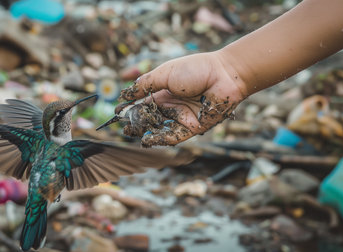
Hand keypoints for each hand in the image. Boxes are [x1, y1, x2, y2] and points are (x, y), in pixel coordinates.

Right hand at [119, 51, 246, 145]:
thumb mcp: (165, 74)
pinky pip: (173, 136)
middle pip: (149, 117)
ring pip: (159, 128)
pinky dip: (160, 139)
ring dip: (144, 132)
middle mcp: (171, 105)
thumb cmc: (196, 69)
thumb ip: (145, 85)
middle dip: (135, 123)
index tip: (118, 112)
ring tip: (131, 134)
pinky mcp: (192, 128)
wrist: (224, 75)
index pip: (143, 102)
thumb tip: (125, 94)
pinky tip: (147, 140)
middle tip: (123, 128)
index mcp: (164, 91)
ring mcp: (181, 117)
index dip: (130, 108)